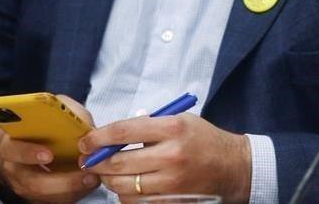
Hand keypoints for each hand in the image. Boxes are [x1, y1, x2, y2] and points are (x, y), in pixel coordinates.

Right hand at [0, 95, 99, 203]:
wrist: (23, 143)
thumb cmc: (38, 125)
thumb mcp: (49, 111)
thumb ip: (65, 112)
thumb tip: (84, 124)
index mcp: (11, 145)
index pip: (14, 150)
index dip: (29, 153)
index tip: (48, 154)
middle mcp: (15, 169)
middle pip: (33, 182)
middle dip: (61, 180)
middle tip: (84, 172)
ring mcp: (25, 186)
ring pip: (46, 195)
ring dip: (71, 188)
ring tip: (92, 178)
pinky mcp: (38, 196)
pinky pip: (56, 200)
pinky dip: (74, 193)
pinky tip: (89, 182)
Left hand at [81, 112, 250, 203]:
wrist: (232, 166)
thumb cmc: (203, 140)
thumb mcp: (180, 121)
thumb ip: (147, 127)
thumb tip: (110, 138)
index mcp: (173, 128)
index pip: (123, 131)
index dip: (98, 137)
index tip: (87, 141)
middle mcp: (171, 155)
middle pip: (117, 162)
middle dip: (97, 162)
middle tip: (90, 160)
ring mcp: (171, 181)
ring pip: (122, 185)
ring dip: (110, 180)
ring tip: (109, 173)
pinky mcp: (172, 200)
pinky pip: (135, 202)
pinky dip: (126, 194)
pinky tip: (129, 185)